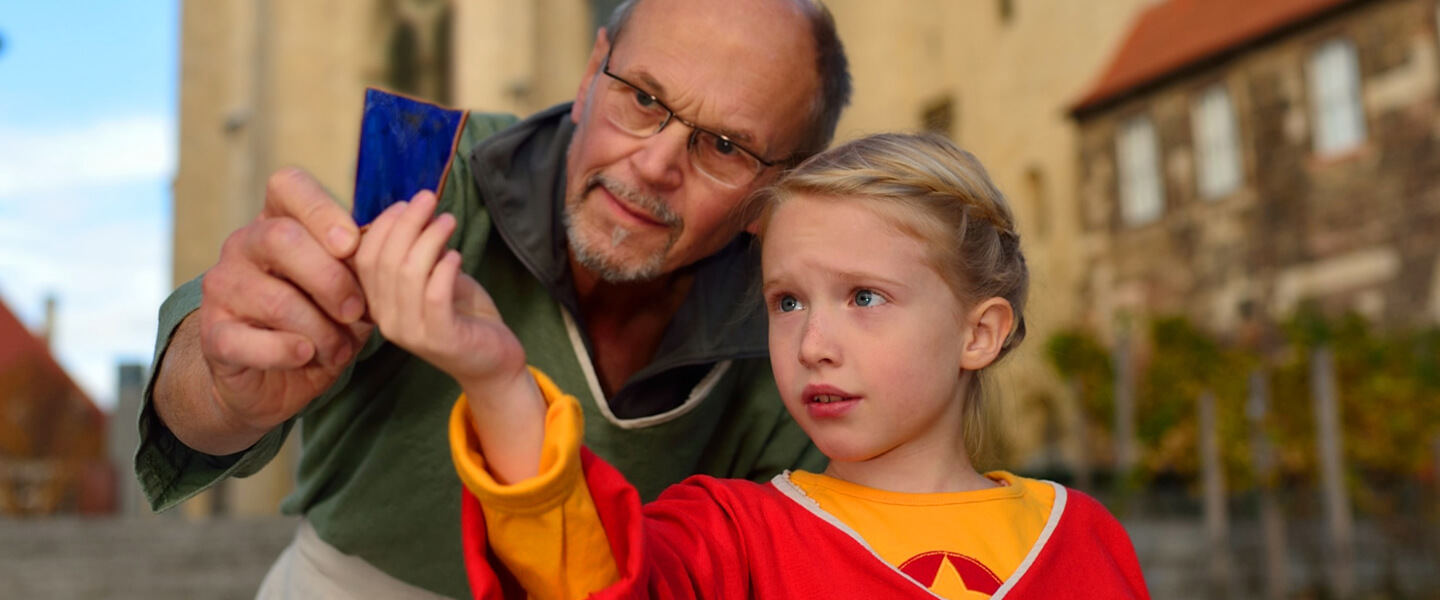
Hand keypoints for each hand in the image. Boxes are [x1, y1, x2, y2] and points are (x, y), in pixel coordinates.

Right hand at [194, 168, 372, 435]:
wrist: (274, 377)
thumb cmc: (319, 320)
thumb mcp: (350, 288)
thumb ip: (367, 263)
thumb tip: (410, 232)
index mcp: (277, 222)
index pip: (288, 185)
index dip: (321, 210)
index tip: (351, 244)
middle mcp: (243, 246)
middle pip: (280, 237)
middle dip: (330, 277)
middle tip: (356, 310)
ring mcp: (223, 288)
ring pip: (274, 297)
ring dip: (319, 328)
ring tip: (340, 348)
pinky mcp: (214, 334)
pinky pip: (247, 340)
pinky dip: (285, 350)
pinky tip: (306, 355)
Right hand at [353, 189, 528, 391]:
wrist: (491, 361)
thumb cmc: (462, 314)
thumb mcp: (434, 277)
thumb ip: (420, 252)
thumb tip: (417, 211)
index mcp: (377, 303)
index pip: (364, 257)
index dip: (383, 225)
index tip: (408, 203)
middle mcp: (386, 320)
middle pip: (383, 260)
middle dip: (406, 222)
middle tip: (429, 199)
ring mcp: (410, 331)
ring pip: (407, 273)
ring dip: (429, 239)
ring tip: (449, 221)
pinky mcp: (440, 338)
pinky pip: (434, 295)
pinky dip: (444, 268)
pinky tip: (457, 255)